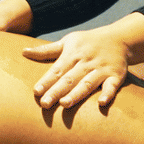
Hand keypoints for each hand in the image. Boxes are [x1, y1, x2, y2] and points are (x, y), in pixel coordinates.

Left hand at [26, 13, 143, 108]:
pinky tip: (101, 103)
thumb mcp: (67, 42)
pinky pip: (112, 85)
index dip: (46, 81)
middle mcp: (86, 62)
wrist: (119, 38)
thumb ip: (46, 50)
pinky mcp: (116, 75)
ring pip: (88, 83)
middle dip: (57, 91)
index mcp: (72, 54)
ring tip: (65, 104)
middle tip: (44, 104)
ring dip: (77, 93)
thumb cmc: (87, 42)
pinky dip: (108, 94)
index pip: (57, 70)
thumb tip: (24, 52)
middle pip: (69, 79)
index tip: (36, 92)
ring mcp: (101, 69)